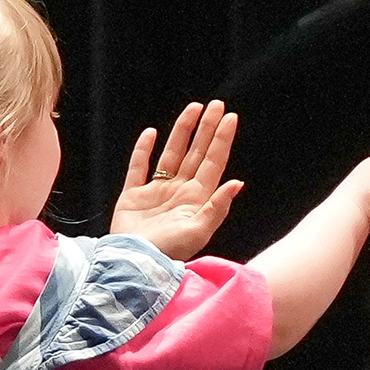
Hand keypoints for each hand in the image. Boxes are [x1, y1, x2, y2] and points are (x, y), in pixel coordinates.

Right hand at [110, 101, 242, 258]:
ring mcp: (156, 193)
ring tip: (192, 109)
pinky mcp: (132, 197)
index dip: (221, 140)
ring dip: (182, 132)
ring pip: (171, 154)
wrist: (134, 264)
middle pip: (196, 153)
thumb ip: (217, 207)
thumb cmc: (167, 252)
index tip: (230, 117)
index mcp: (196, 199)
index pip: (213, 162)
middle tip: (216, 105)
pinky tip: (150, 133)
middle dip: (206, 129)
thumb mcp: (198, 232)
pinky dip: (143, 150)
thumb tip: (237, 183)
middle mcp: (179, 192)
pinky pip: (138, 168)